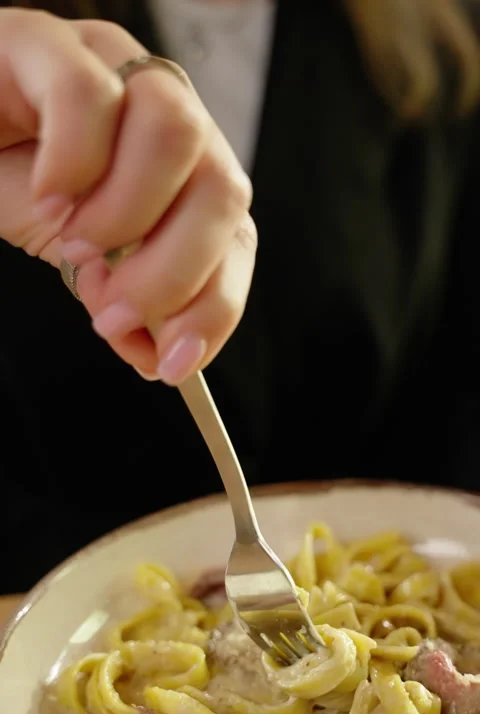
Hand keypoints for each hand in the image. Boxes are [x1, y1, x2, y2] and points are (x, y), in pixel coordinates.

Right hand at [0, 10, 255, 382]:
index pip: (236, 238)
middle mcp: (165, 116)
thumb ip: (125, 302)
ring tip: (75, 244)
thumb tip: (158, 357)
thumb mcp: (83, 261)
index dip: (215, 306)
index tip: (175, 361)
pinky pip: (88, 95)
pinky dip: (71, 164)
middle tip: (113, 311)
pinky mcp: (50, 43)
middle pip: (222, 190)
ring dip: (127, 215)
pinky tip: (46, 196)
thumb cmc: (17, 190)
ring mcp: (115, 68)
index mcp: (183, 173)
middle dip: (172, 273)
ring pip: (177, 132)